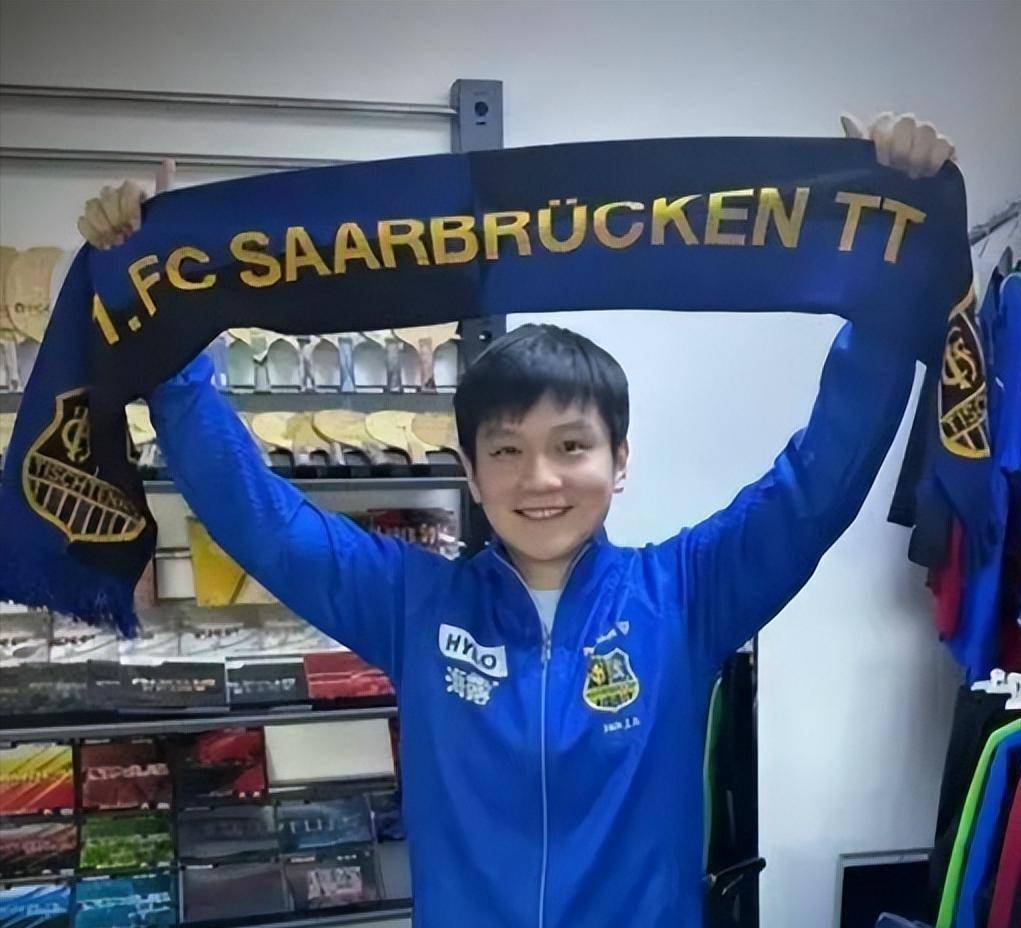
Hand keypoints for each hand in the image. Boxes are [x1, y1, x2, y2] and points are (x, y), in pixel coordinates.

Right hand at [76, 159, 175, 249]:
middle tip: (126, 236)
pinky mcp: (90, 225)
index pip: (126, 188)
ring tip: (116, 243)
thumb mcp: (164, 210)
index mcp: (133, 192)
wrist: (146, 255)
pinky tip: (104, 245)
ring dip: (103, 227)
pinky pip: (82, 222)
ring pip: (92, 206)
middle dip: (116, 219)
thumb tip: (169, 162)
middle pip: (107, 197)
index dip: (130, 208)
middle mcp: (115, 197)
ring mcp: (100, 210)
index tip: (137, 227)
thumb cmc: (156, 230)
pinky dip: (92, 234)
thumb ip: (165, 186)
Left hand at [840, 112, 954, 178]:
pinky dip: (936, 159)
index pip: (885, 120)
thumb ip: (857, 141)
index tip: (880, 162)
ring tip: (910, 176)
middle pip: (907, 121)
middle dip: (900, 148)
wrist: (898, 212)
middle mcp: (904, 128)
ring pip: (927, 130)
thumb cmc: (873, 186)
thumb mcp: (860, 167)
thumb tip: (846, 117)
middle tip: (896, 169)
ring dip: (918, 155)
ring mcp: (926, 137)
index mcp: (881, 130)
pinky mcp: (945, 150)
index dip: (882, 140)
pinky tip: (927, 175)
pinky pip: (945, 144)